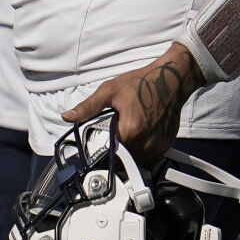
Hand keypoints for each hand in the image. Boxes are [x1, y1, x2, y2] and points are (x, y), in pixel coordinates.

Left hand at [62, 43, 205, 163]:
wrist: (171, 80)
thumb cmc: (143, 83)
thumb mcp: (110, 91)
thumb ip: (88, 107)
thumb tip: (69, 116)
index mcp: (130, 130)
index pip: (106, 153)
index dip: (97, 150)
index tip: (93, 146)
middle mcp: (145, 142)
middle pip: (120, 157)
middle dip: (112, 148)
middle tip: (111, 132)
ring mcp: (156, 146)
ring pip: (134, 159)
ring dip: (126, 150)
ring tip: (126, 129)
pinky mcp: (164, 146)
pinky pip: (147, 156)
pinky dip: (139, 149)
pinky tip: (137, 133)